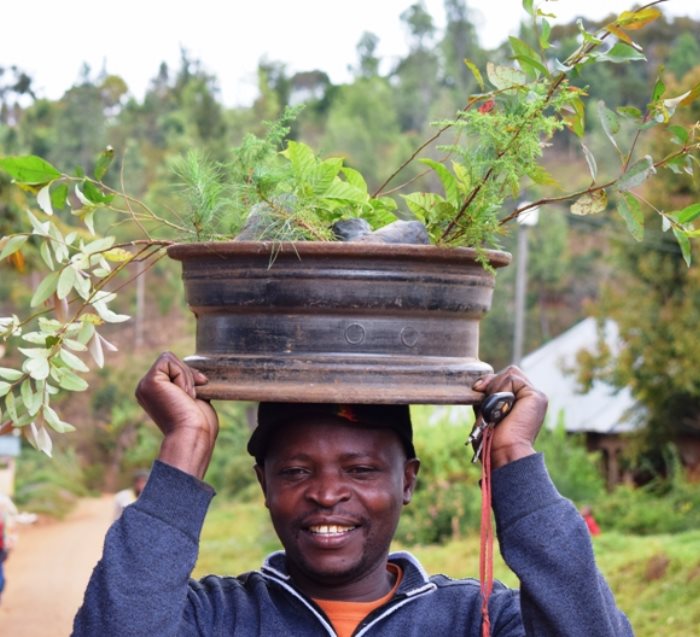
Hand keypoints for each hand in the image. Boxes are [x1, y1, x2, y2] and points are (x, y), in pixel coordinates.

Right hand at [135, 352, 218, 478]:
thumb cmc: (198, 423)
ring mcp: (144, 385)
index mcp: (154, 393)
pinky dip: (182, 374)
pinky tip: (182, 394)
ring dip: (186, 377)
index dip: (189, 377)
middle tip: (190, 399)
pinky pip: (169, 360)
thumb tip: (195, 372)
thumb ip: (187, 383)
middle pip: (171, 362)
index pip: (172, 368)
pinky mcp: (149, 382)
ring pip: (170, 359)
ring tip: (186, 398)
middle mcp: (145, 389)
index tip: (195, 396)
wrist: (194, 435)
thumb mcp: (193, 397)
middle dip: (188, 376)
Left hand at [472, 366, 547, 468]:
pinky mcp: (536, 396)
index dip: (489, 382)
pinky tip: (500, 406)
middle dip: (491, 382)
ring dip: (495, 388)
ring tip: (494, 407)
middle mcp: (530, 398)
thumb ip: (487, 398)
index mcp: (521, 403)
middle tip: (483, 398)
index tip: (476, 390)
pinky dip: (500, 389)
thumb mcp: (486, 414)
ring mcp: (535, 396)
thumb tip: (479, 385)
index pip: (505, 380)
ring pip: (510, 373)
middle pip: (508, 374)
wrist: (503, 452)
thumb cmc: (491, 441)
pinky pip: (512, 378)